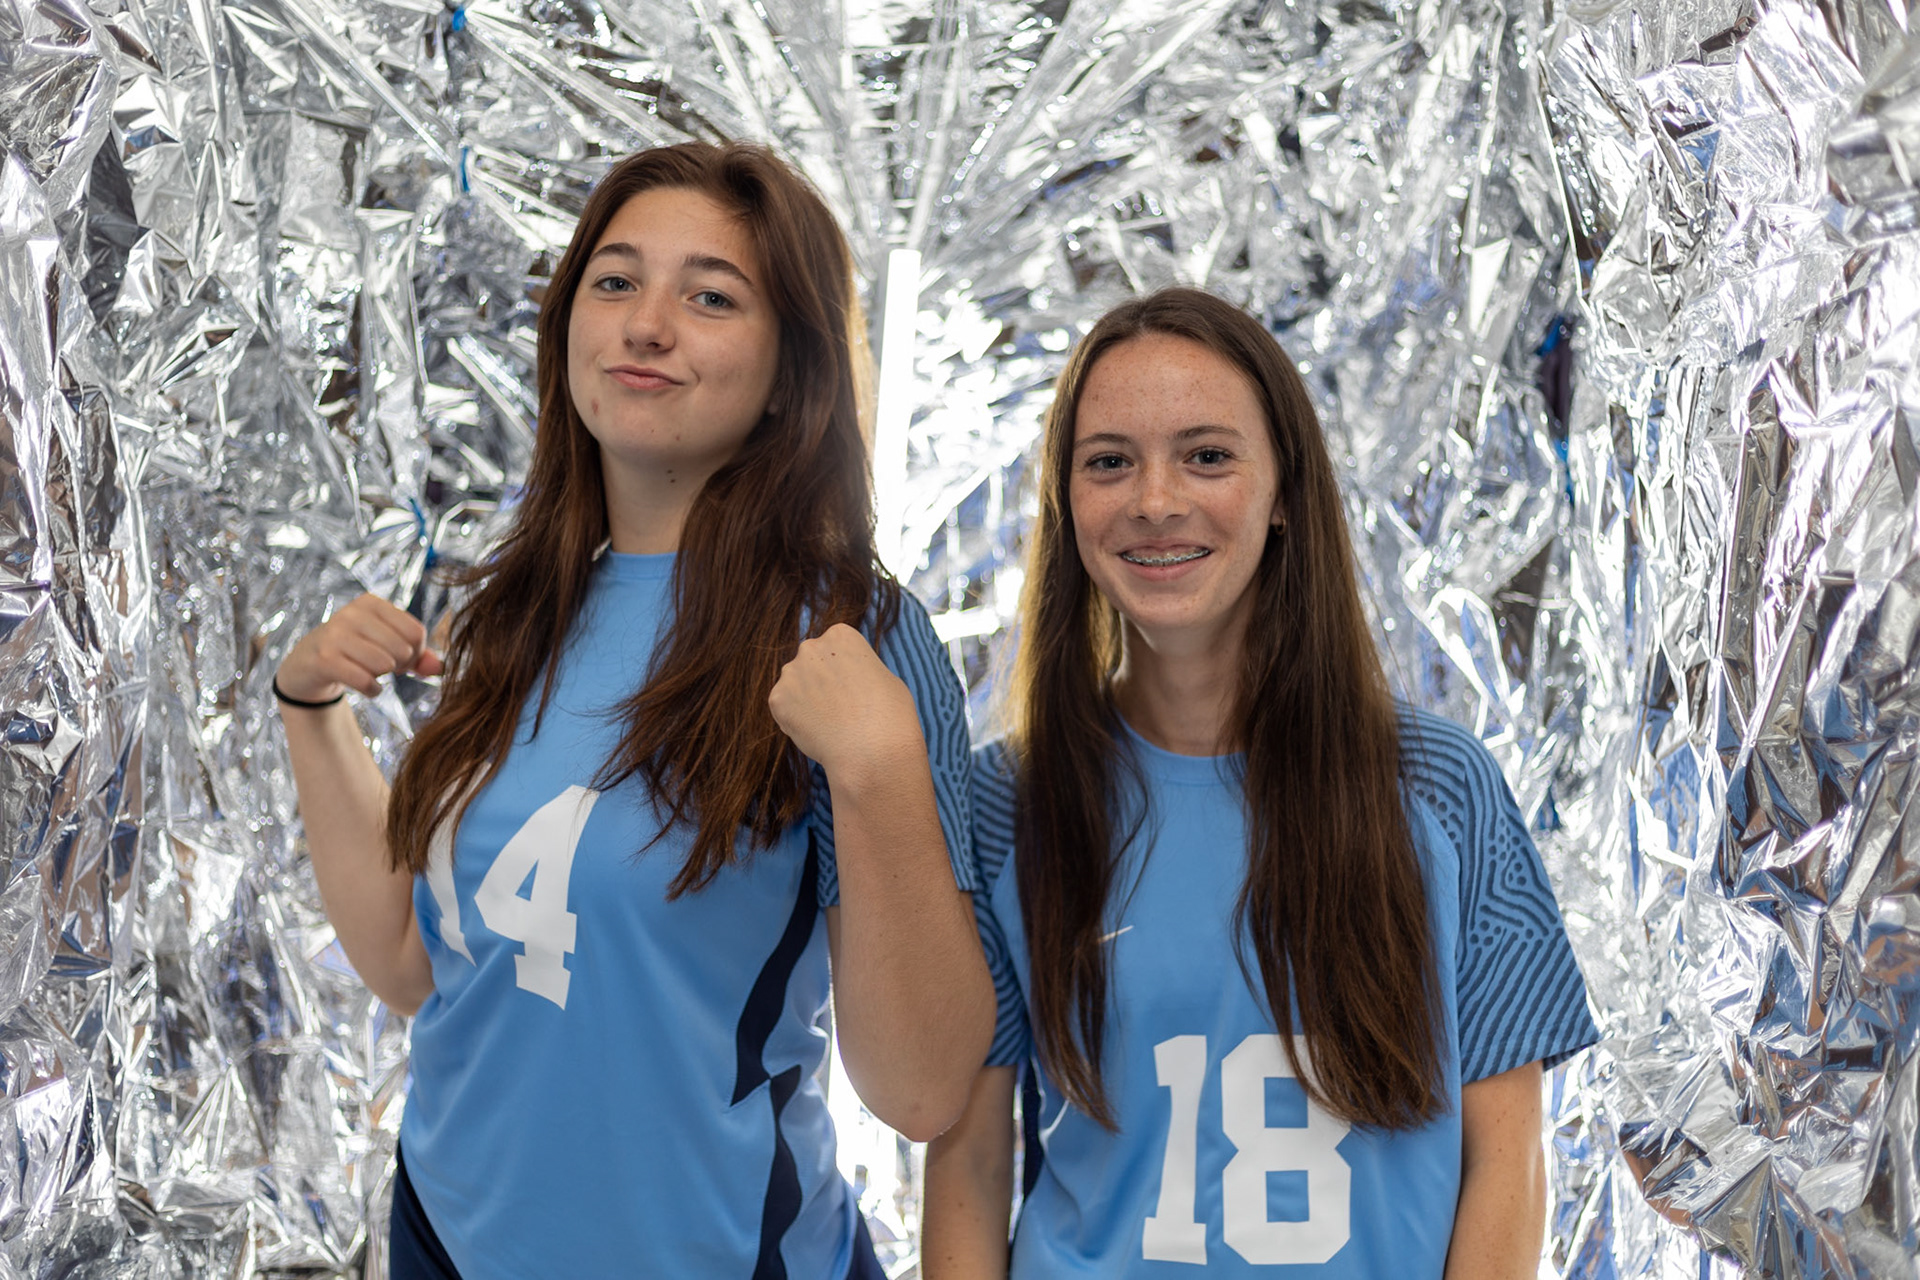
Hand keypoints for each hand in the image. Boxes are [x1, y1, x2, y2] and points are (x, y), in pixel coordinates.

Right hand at [277, 593, 444, 703]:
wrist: (307, 665)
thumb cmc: (355, 652)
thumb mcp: (386, 645)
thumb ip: (418, 655)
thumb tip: (440, 668)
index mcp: (370, 603)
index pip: (416, 632)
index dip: (416, 653)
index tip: (402, 658)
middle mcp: (351, 613)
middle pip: (402, 649)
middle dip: (401, 666)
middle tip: (387, 668)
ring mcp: (335, 635)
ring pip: (384, 664)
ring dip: (384, 677)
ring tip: (373, 674)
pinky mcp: (324, 659)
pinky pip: (366, 681)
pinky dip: (373, 690)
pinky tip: (369, 688)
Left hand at [768, 623, 922, 780]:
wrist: (872, 751)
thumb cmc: (890, 716)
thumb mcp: (886, 677)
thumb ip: (860, 670)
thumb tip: (850, 679)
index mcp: (840, 635)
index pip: (834, 648)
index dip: (844, 671)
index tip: (854, 689)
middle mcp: (811, 647)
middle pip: (811, 663)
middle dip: (821, 682)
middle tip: (839, 709)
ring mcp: (790, 673)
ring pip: (795, 686)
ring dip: (806, 700)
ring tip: (829, 724)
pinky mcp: (777, 700)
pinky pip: (784, 709)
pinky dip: (796, 721)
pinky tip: (817, 732)